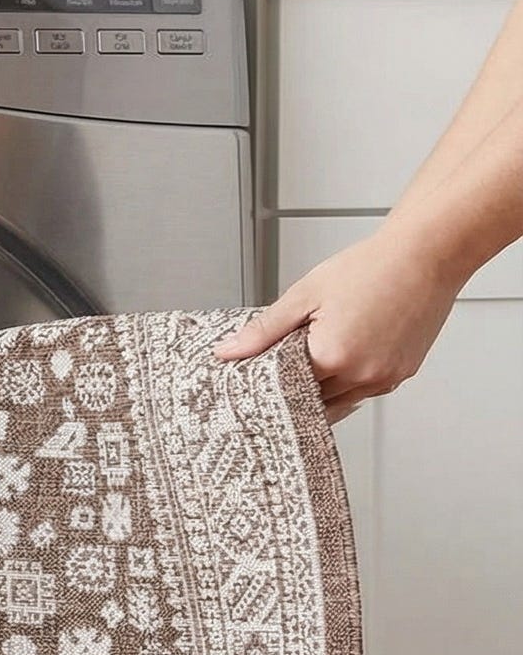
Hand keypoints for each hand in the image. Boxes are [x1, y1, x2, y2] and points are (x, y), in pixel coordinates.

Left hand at [215, 224, 462, 422]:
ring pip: (340, 402)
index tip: (258, 381)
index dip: (270, 385)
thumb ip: (264, 331)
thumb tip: (228, 353)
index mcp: (333, 357)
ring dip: (323, 388)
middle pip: (313, 402)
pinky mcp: (402, 374)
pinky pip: (365, 391)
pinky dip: (349, 381)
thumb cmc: (372, 267)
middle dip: (295, 389)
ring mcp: (385, 378)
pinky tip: (343, 356)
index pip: (285, 391)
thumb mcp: (305, 295)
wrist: (427, 253)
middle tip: (284, 368)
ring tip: (316, 357)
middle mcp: (362, 375)